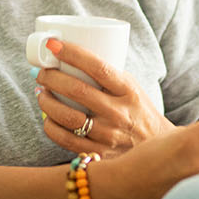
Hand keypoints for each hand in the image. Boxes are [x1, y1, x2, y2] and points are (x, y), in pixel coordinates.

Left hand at [35, 37, 170, 156]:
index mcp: (128, 90)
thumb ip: (106, 74)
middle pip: (77, 91)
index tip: (53, 45)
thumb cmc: (137, 109)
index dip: (72, 53)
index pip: (98, 67)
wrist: (156, 145)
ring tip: (42, 93)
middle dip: (51, 77)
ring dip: (47, 102)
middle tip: (42, 72)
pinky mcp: (99, 154)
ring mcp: (109, 135)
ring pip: (67, 117)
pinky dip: (50, 126)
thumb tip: (67, 58)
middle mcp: (119, 113)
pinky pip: (65, 139)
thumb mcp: (130, 86)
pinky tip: (47, 117)